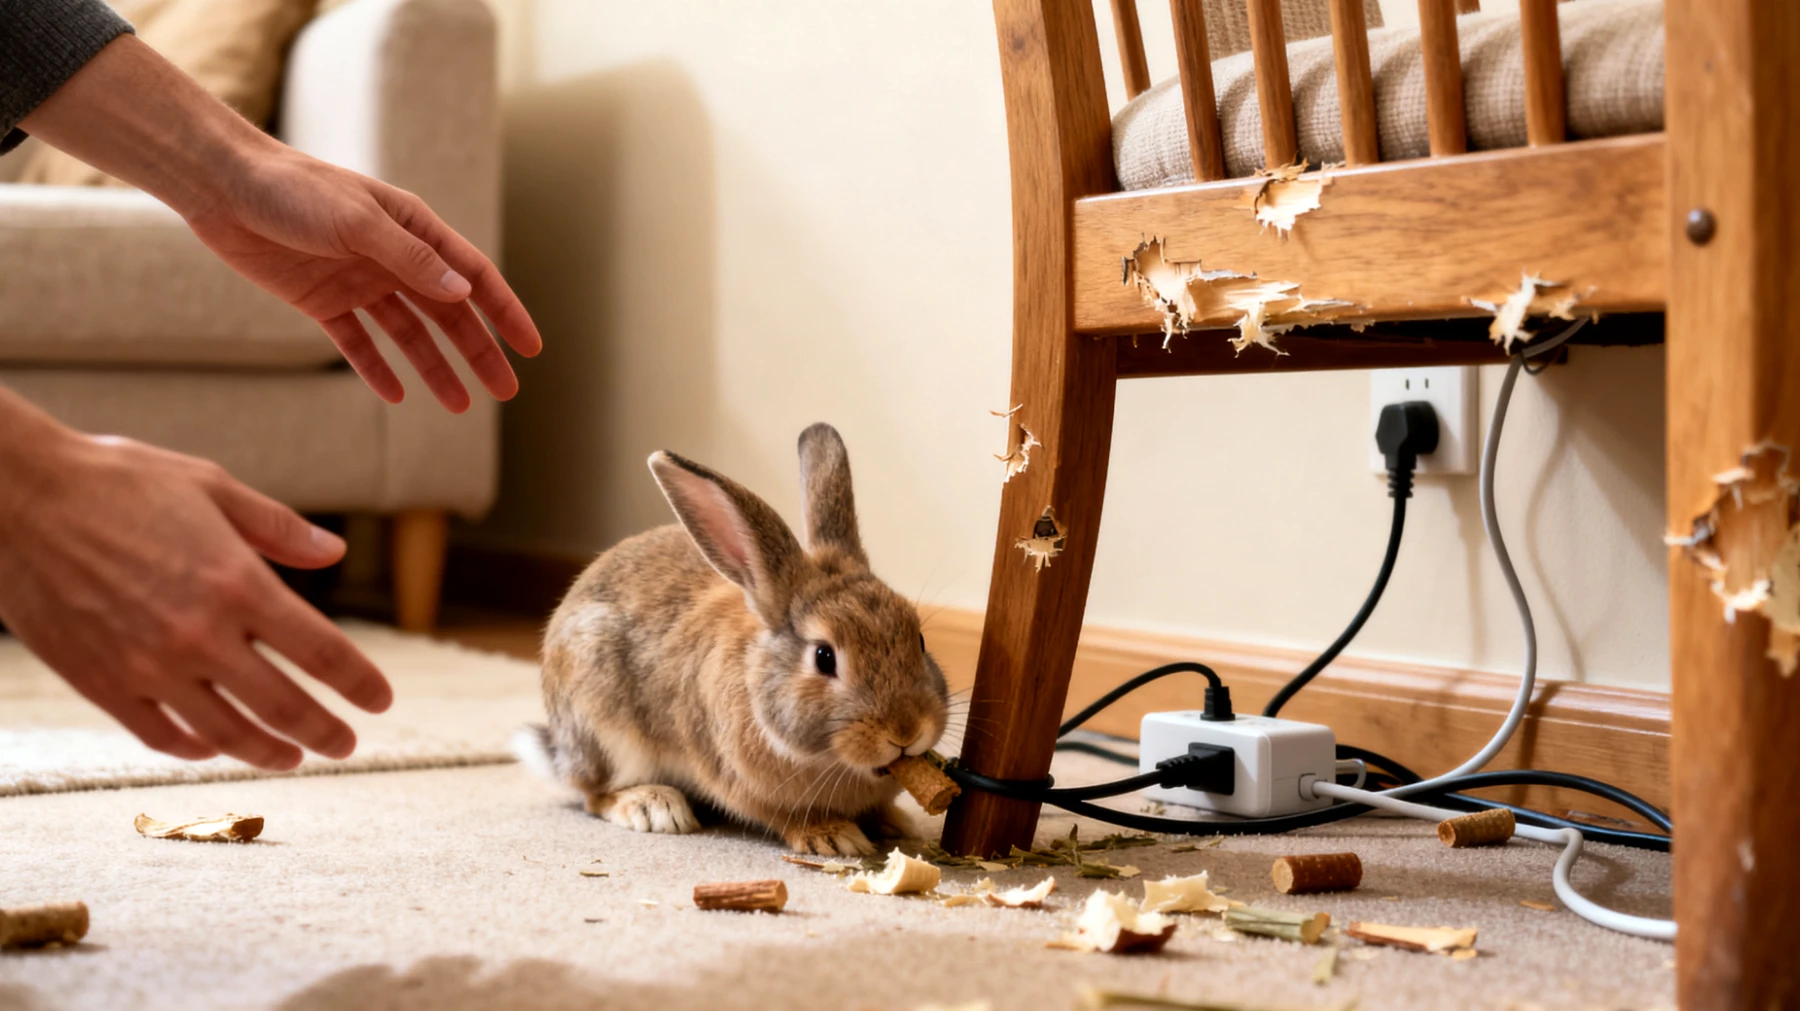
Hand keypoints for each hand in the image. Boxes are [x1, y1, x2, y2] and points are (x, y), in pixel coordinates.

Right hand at [0, 418, 393, 768]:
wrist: (17, 498)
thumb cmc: (119, 481)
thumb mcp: (211, 487)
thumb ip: (278, 528)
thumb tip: (336, 552)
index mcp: (237, 582)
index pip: (322, 651)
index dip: (359, 682)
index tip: (381, 701)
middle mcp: (199, 634)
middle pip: (284, 706)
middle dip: (325, 732)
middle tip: (347, 745)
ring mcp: (149, 665)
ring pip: (226, 734)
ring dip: (269, 752)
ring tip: (294, 757)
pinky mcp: (101, 683)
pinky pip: (161, 735)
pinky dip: (198, 749)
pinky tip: (217, 747)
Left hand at [18, 35, 542, 412]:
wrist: (222, 187)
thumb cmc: (292, 190)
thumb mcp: (357, 223)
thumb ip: (411, 260)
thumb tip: (464, 294)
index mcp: (414, 229)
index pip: (473, 277)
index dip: (505, 312)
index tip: (531, 347)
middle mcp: (393, 257)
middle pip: (449, 313)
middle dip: (479, 352)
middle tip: (505, 391)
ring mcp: (360, 281)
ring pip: (410, 333)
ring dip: (435, 368)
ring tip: (459, 406)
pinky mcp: (323, 300)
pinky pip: (359, 342)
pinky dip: (377, 368)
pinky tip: (396, 395)